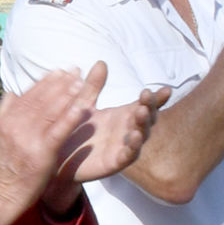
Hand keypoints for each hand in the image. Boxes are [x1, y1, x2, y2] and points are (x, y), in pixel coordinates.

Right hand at [0, 66, 101, 224]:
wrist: (0, 194)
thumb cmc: (3, 167)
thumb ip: (6, 113)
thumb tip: (12, 92)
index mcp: (5, 120)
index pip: (27, 94)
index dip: (45, 81)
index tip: (60, 71)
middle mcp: (15, 125)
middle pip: (40, 99)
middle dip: (59, 83)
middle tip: (75, 70)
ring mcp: (28, 139)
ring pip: (50, 111)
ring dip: (67, 94)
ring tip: (81, 82)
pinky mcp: (41, 153)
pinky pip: (58, 131)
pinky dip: (70, 118)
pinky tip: (82, 107)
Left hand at [41, 77, 168, 212]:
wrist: (56, 157)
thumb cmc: (73, 129)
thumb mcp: (82, 104)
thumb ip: (92, 86)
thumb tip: (101, 62)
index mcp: (122, 116)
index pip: (143, 105)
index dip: (156, 99)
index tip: (167, 89)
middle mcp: (126, 131)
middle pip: (146, 119)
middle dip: (149, 108)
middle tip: (146, 98)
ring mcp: (122, 147)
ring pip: (140, 136)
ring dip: (143, 125)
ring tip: (141, 112)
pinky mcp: (113, 163)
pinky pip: (127, 156)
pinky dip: (133, 147)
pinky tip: (134, 137)